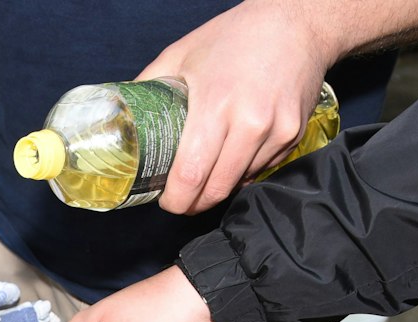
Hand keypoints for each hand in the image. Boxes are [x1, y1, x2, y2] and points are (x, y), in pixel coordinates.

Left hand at [139, 0, 335, 213]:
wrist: (295, 22)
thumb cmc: (235, 35)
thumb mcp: (183, 54)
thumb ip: (150, 85)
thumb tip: (122, 113)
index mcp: (215, 103)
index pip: (191, 174)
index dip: (176, 198)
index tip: (167, 201)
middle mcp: (250, 122)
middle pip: (216, 189)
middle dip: (195, 202)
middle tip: (183, 199)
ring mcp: (276, 131)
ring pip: (240, 182)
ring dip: (220, 185)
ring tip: (209, 170)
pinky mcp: (293, 135)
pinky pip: (263, 169)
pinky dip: (245, 170)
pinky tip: (236, 152)